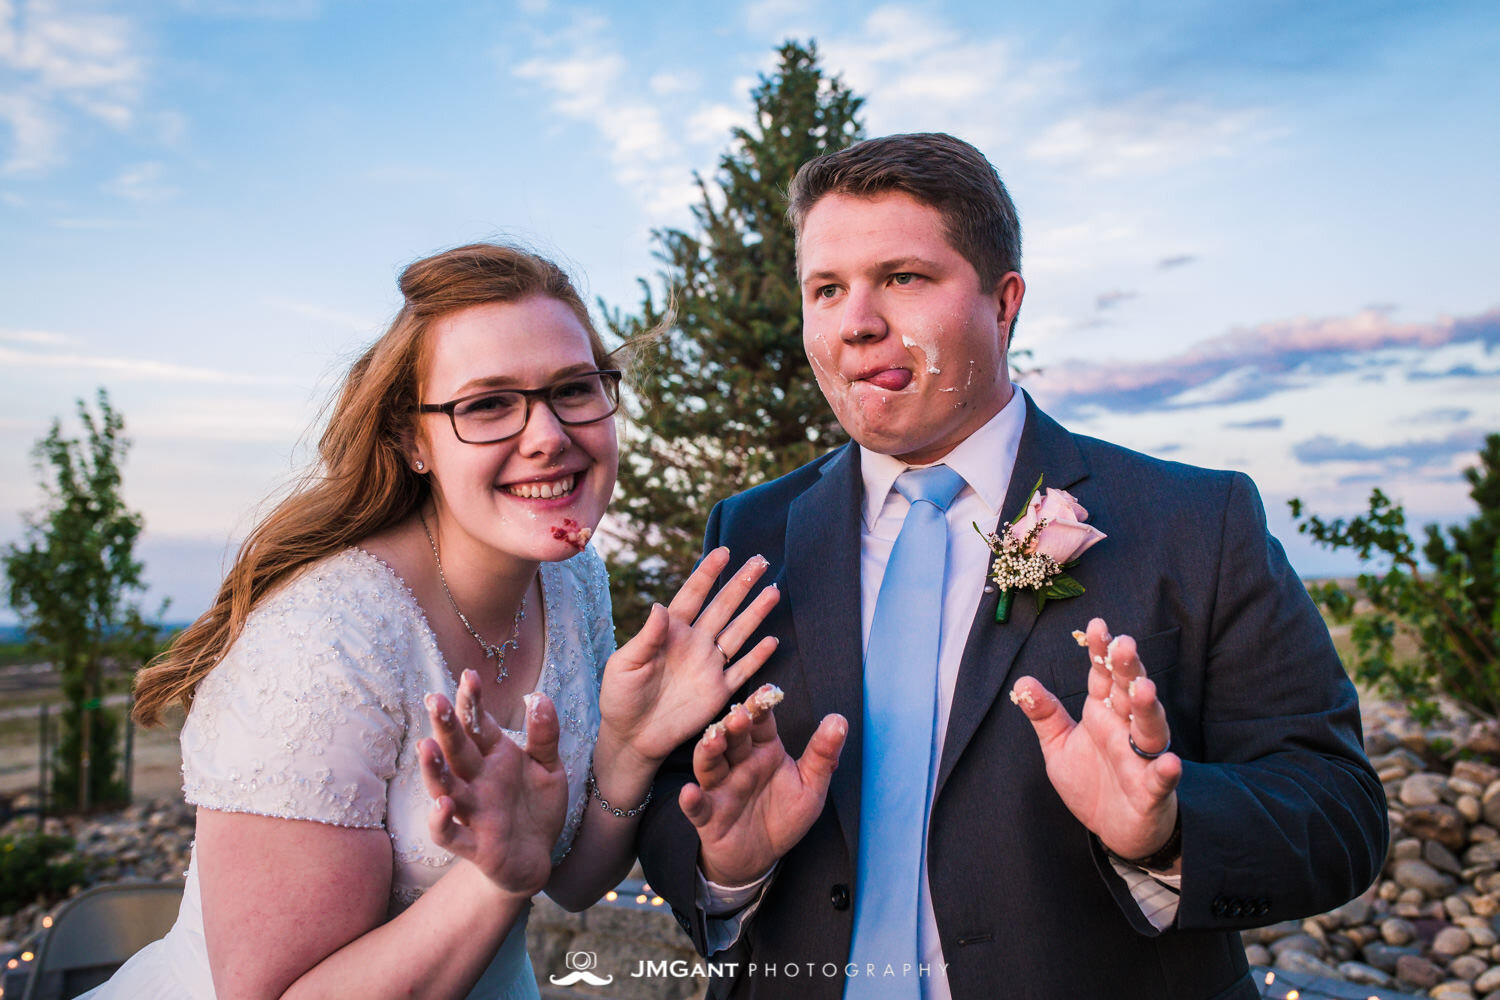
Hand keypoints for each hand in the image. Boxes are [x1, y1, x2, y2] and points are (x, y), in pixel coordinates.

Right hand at [419, 669, 569, 895]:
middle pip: (456, 750)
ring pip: (444, 787)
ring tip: (426, 747)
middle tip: (434, 699)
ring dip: (433, 769)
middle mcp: (477, 780)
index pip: (478, 724)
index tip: (470, 675)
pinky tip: (442, 805)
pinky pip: (449, 835)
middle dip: (445, 726)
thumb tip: (538, 695)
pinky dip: (441, 822)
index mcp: (495, 757)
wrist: (536, 857)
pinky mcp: (474, 845)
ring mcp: (472, 812)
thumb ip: (544, 734)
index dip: (471, 702)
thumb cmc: (536, 807)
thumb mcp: (548, 767)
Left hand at [598, 547, 781, 766]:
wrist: (631, 736)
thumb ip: (646, 637)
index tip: (723, 551)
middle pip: (723, 608)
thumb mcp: (625, 664)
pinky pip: (742, 671)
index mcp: (670, 632)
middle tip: (760, 561)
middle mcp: (694, 643)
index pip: (693, 595)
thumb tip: (658, 606)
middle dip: (741, 584)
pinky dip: (757, 657)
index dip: (707, 574)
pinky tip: (772, 640)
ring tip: (773, 591)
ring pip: (738, 633)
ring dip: (755, 613)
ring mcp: (709, 666)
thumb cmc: (621, 696)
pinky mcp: (718, 692)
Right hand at [679, 689, 846, 885]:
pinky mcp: (708, 816)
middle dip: (735, 724)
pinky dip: (691, 800)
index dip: (762, 706)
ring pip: (709, 764)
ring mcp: (721, 788)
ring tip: (714, 739)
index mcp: (764, 750)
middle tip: (740, 715)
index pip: (761, 722)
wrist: (761, 857)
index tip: (770, 692)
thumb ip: (823, 755)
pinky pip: (697, 807)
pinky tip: (690, 793)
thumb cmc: (784, 815)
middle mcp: (739, 764)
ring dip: (708, 750)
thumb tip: (839, 719)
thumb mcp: (811, 786)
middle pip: (733, 738)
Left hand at [1009, 617, 1181, 864]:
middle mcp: (1126, 729)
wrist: (1113, 830)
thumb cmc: (1090, 782)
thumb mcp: (1059, 746)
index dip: (1100, 652)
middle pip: (1129, 692)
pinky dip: (1166, 771)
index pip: (1103, 676)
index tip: (1097, 625)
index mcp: (1103, 713)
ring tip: (1143, 689)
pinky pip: (1161, 779)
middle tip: (1124, 644)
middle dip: (1128, 668)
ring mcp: (1142, 759)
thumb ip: (1045, 715)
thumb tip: (1022, 682)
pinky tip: (1170, 762)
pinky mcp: (1152, 791)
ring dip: (1148, 708)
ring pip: (1150, 728)